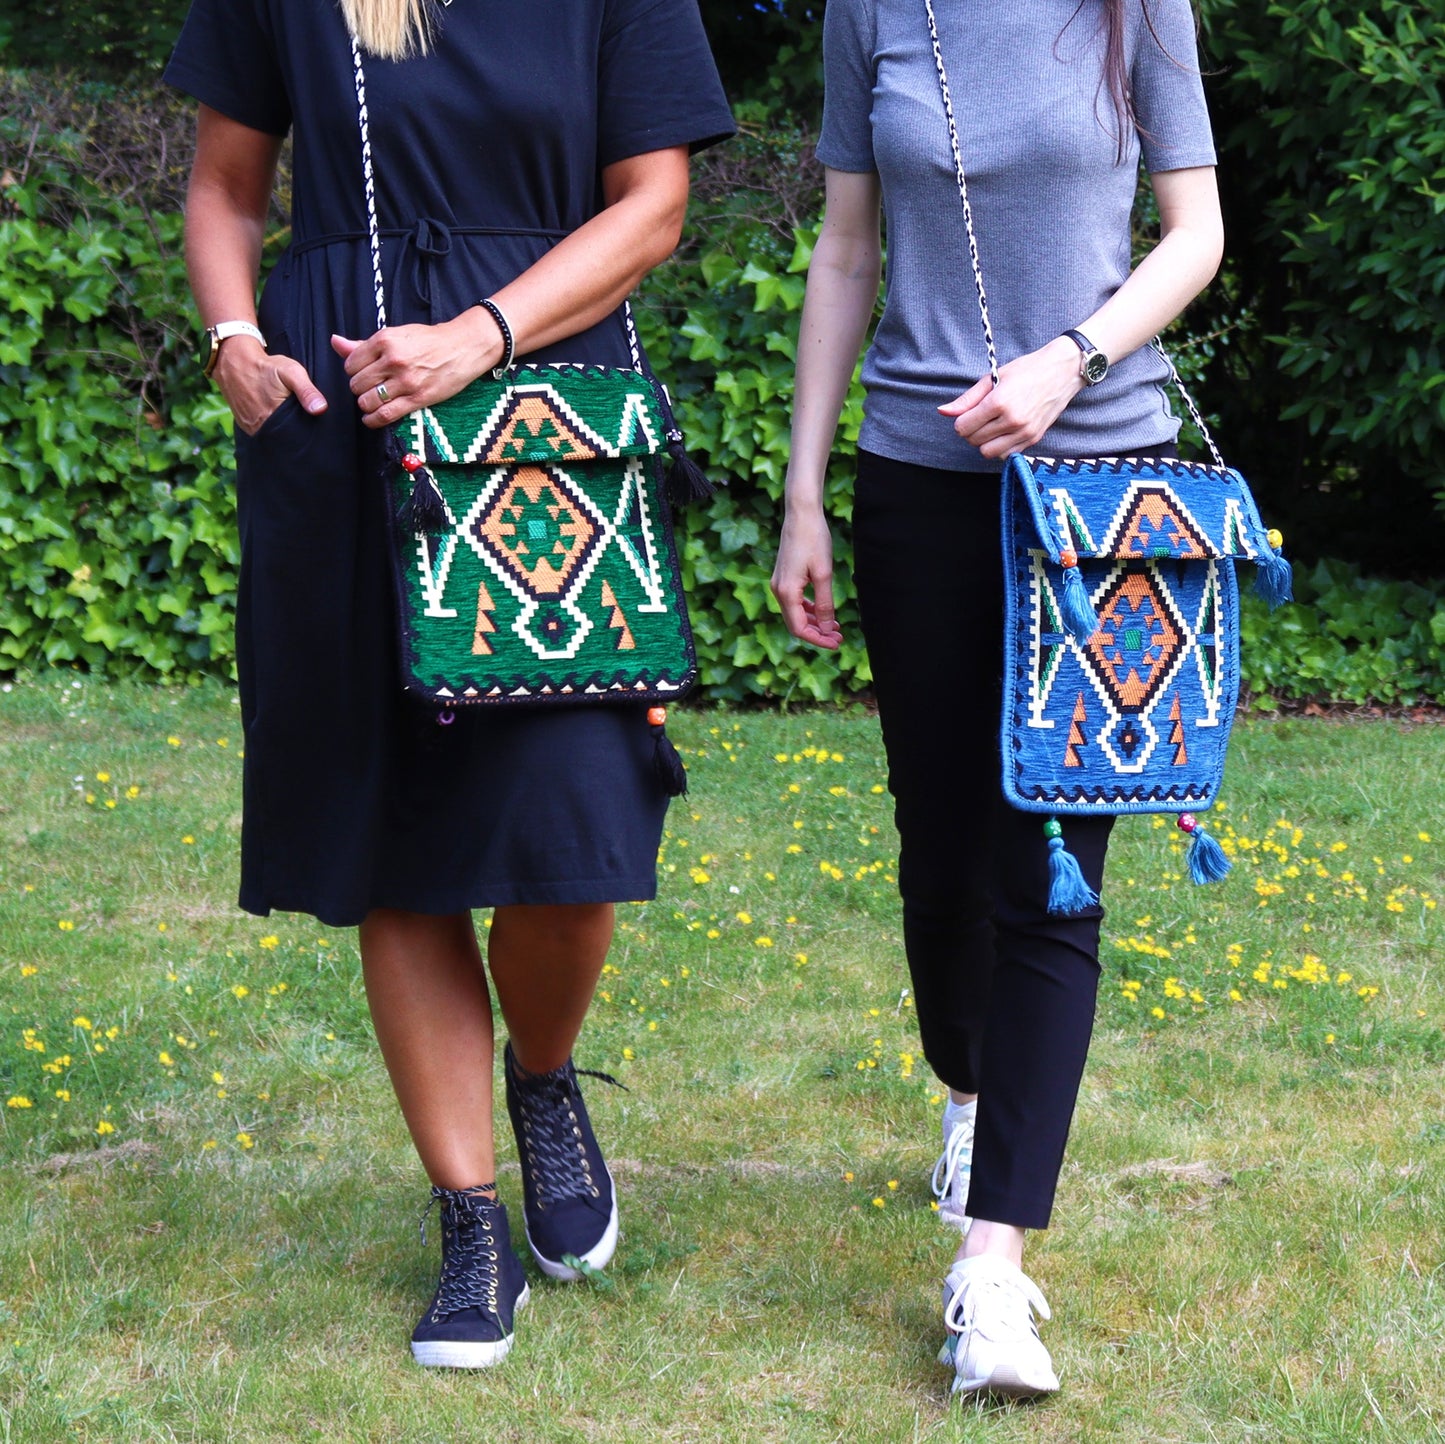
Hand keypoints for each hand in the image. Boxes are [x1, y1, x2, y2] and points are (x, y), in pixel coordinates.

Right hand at [214, 338, 327, 435]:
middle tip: (303, 420)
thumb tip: (321, 409)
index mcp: (274, 418)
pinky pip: (263, 433)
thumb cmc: (266, 366)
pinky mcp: (246, 427)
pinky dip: (272, 429)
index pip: (298, 436)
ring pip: (275, 438)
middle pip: (287, 439)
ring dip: (284, 432)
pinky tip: (277, 419)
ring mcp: (251, 429)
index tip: (314, 426)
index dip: (308, 433)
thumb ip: (306, 390)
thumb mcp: (291, 372)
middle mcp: (261, 428)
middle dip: (297, 433)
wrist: (233, 361)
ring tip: (290, 419)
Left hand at [332, 312, 500, 429]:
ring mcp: (405, 381)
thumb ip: (363, 344)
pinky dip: (373, 420)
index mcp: (385, 340)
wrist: (461, 348)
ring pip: (368, 400)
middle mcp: (392, 360)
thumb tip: (335, 342)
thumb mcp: (395, 335)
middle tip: (370, 387)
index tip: (363, 373)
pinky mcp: (417, 398)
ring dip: (366, 404)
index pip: (351, 363)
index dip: (354, 371)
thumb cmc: (428, 341)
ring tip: (372, 401)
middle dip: (359, 388)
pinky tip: (372, 418)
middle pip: (357, 383)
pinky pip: (385, 414)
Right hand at [771, 506, 843, 650]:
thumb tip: (828, 629)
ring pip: (795, 614)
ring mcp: (779, 584)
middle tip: (840, 639)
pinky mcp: (784, 578)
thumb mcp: (824, 574)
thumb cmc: (814, 540)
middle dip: (817, 634)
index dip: (818, 639)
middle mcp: (778, 591)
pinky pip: (795, 602)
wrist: (801, 515)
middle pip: (796, 624)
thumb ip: (825, 604)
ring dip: (814, 623)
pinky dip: (809, 610)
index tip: (836, 643)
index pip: (799, 628)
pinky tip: (823, 612)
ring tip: (836, 628)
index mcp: (786, 592)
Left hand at [938, 336, 1083, 458]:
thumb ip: (967, 399)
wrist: (1062, 371)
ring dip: (984, 442)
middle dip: (971, 431)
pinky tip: (1004, 432)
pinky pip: (1006, 455)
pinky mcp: (1034, 439)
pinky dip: (1000, 447)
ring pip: (988, 452)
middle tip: (981, 417)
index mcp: (999, 402)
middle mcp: (1012, 420)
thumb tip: (943, 412)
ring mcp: (1024, 432)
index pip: (963, 427)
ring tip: (991, 426)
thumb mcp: (994, 378)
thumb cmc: (1027, 370)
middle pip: (974, 441)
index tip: (969, 413)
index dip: (961, 421)